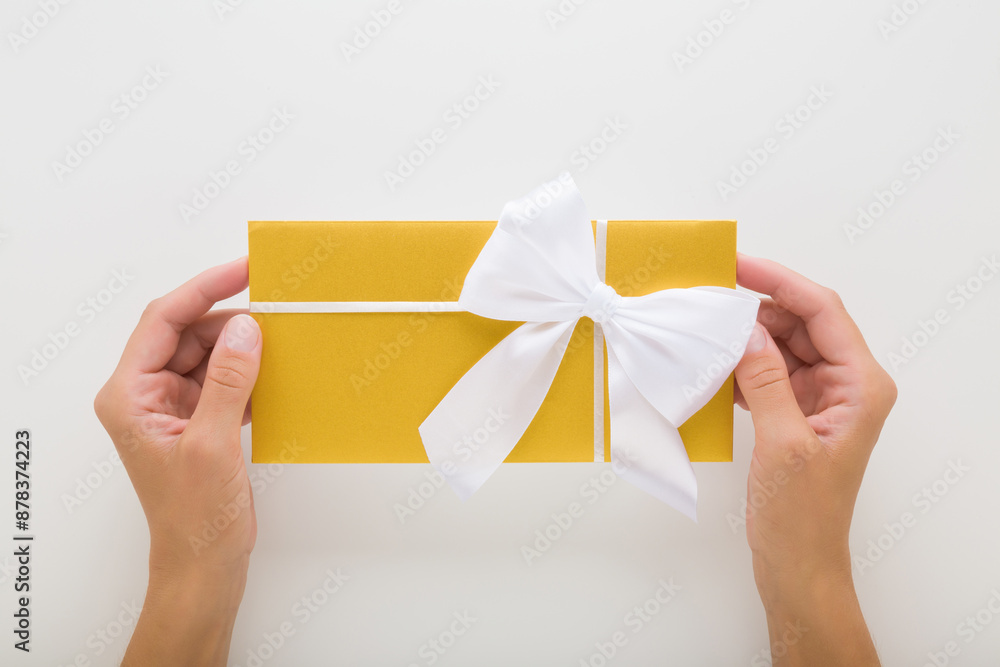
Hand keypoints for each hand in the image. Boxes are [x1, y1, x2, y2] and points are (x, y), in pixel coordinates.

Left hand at [94, 257, 260, 666]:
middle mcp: (146, 394)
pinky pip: (223, 380)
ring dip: (242, 348)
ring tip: (280, 341)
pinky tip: (276, 375)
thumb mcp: (211, 443)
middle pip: (187, 333)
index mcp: (130, 394)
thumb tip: (245, 328)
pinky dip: (249, 374)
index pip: (163, 321)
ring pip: (208, 354)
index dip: (203, 289)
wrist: (204, 563)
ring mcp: (173, 408)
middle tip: (274, 309)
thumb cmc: (194, 516)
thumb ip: (227, 381)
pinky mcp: (199, 421)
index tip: (242, 270)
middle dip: (229, 319)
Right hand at [734, 254, 895, 665]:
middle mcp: (846, 384)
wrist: (798, 563)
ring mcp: (819, 397)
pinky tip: (712, 361)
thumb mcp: (783, 442)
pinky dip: (741, 362)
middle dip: (759, 305)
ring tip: (705, 324)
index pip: (822, 312)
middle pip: (802, 322)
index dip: (780, 282)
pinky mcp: (794, 412)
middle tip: (711, 293)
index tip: (739, 265)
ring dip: (746, 334)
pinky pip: (767, 370)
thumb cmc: (802, 515)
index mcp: (861, 385)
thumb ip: (766, 379)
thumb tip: (745, 330)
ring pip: (782, 343)